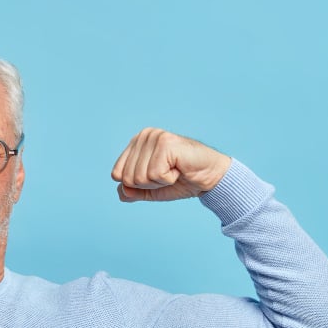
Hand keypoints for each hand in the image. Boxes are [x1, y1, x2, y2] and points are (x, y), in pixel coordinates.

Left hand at [111, 128, 230, 202]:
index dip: (137, 185)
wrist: (210, 178)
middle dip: (149, 184)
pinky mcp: (165, 143)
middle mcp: (144, 136)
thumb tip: (121, 191)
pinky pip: (154, 175)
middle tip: (168, 175)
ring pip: (139, 177)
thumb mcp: (151, 189)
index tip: (157, 177)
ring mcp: (154, 137)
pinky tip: (179, 169)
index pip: (117, 174)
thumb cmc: (182, 181)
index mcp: (136, 143)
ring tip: (174, 171)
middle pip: (127, 178)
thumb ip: (132, 191)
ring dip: (159, 182)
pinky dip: (168, 179)